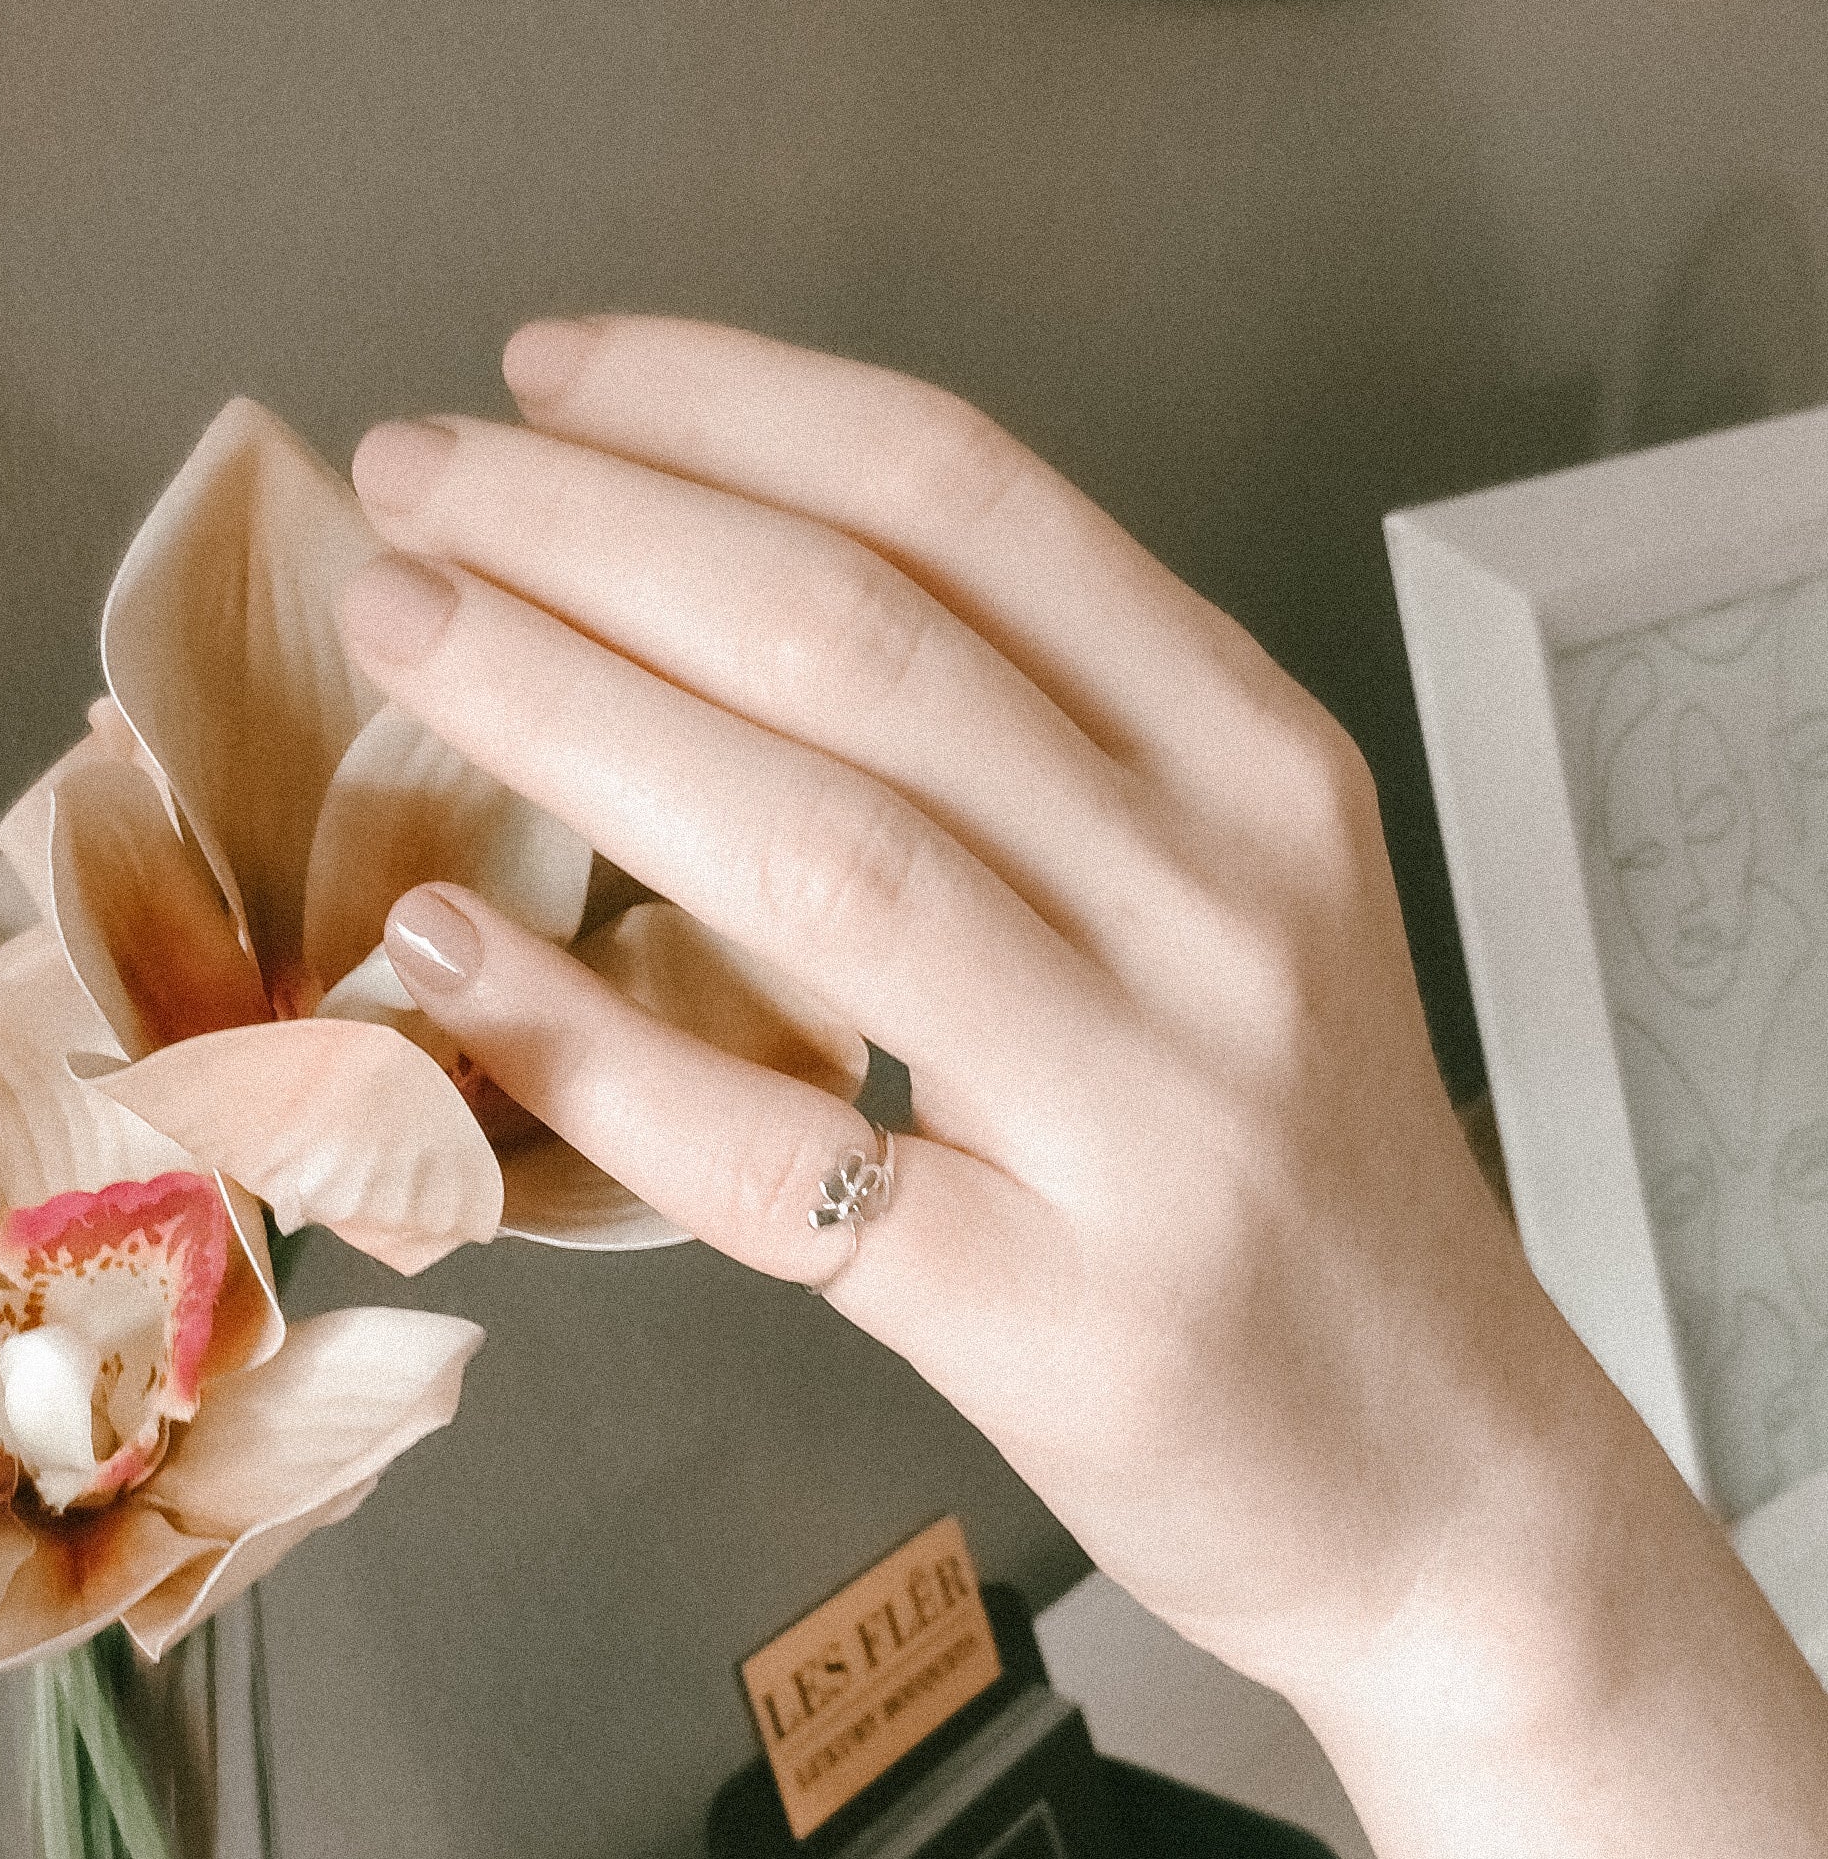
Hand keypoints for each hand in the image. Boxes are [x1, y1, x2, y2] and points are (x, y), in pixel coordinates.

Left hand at [337, 319, 1580, 1707]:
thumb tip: (697, 615)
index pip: (967, 502)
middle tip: (413, 485)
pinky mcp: (1056, 1312)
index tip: (545, 376)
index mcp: (1257, 763)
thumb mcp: (1230, 908)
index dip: (727, 408)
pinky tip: (454, 950)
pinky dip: (596, 1040)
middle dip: (600, 532)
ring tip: (407, 638)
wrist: (1452, 1482)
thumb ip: (1031, 764)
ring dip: (571, 717)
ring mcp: (1146, 1114)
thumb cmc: (1293, 1183)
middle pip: (864, 645)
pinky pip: (779, 1151)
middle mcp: (1217, 905)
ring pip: (818, 854)